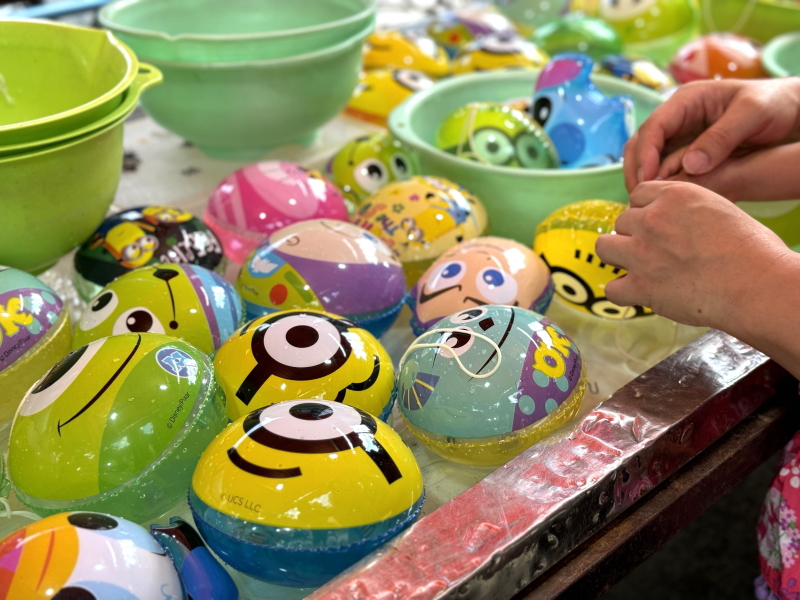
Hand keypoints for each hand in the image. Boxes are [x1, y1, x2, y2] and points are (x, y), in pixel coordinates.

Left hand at [594, 181, 793, 330]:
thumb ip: (687, 208)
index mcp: (674, 195)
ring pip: (605, 247)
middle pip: (621, 222)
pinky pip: (612, 288)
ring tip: (638, 267)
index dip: (646, 210)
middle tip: (654, 250)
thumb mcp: (720, 208)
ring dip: (618, 257)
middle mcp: (652, 220)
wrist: (755, 284)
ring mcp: (642, 253)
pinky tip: (637, 293)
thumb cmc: (751, 249)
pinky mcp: (641, 286)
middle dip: (634, 234)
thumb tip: (676, 217)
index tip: (657, 224)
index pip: (638, 195)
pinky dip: (622, 292)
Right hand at [623, 78, 799, 191]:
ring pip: (647, 158)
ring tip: (648, 202)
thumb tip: (690, 165)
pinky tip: (663, 200)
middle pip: (641, 143)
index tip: (649, 179)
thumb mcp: (753, 113)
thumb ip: (722, 137)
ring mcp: (680, 136)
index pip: (653, 126)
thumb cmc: (776, 104)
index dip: (646, 154)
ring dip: (643, 179)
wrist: (791, 111)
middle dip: (636, 169)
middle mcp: (677, 118)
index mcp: (687, 100)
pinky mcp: (686, 153)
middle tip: (641, 197)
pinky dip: (659, 185)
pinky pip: (664, 170)